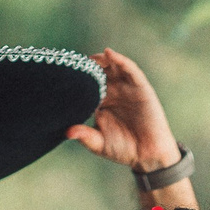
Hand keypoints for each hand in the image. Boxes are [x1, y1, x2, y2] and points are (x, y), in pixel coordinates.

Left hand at [65, 49, 180, 171]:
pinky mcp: (141, 88)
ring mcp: (128, 88)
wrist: (148, 156)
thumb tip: (66, 132)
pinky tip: (109, 53)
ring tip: (91, 57)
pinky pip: (131, 70)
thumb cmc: (124, 150)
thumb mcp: (99, 143)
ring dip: (102, 59)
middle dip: (88, 65)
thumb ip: (84, 136)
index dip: (76, 77)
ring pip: (113, 66)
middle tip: (74, 62)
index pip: (87, 84)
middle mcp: (114, 92)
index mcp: (102, 102)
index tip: (61, 72)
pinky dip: (121, 60)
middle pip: (99, 71)